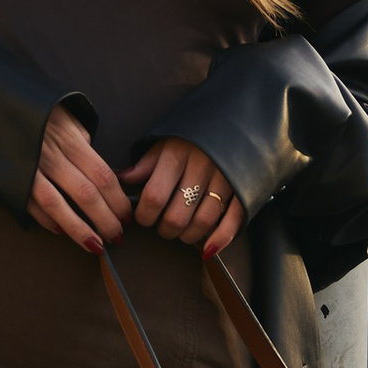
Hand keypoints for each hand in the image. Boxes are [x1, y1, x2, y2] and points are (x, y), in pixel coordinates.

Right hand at [30, 105, 131, 252]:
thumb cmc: (40, 112)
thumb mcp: (67, 118)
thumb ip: (83, 144)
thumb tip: (97, 172)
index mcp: (69, 140)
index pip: (102, 176)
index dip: (117, 200)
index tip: (127, 217)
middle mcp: (50, 156)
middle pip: (85, 194)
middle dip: (105, 220)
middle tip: (118, 237)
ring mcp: (29, 169)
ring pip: (57, 205)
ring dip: (79, 230)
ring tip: (95, 246)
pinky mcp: (10, 179)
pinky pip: (31, 205)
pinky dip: (48, 221)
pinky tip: (62, 232)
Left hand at [131, 136, 241, 257]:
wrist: (236, 118)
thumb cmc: (194, 133)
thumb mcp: (166, 140)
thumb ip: (147, 163)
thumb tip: (124, 179)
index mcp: (178, 154)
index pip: (154, 196)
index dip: (144, 215)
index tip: (142, 217)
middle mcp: (201, 168)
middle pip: (177, 215)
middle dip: (164, 230)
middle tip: (161, 228)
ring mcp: (224, 179)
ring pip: (202, 222)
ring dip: (188, 236)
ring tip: (180, 233)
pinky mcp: (243, 188)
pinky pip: (232, 221)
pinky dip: (219, 239)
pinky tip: (207, 249)